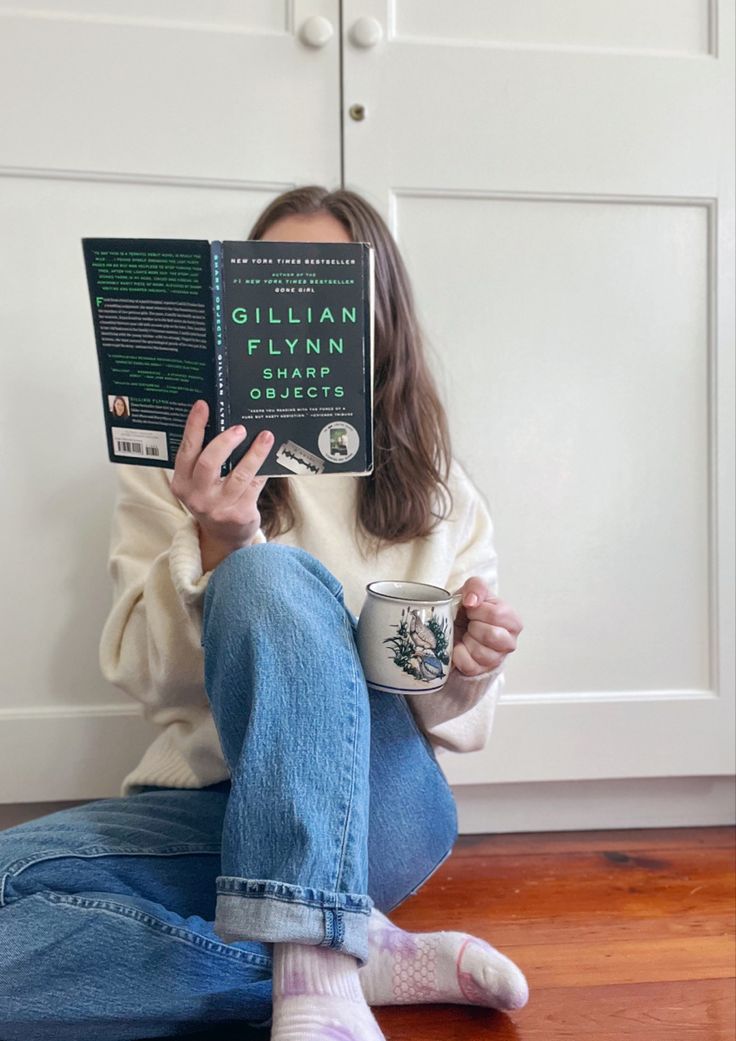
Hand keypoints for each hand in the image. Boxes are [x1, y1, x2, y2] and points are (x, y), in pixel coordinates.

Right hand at [170, 400, 272, 569]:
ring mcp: (218, 507)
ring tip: (265, 436)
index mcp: (182, 484)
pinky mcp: (240, 514)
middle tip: (239, 428)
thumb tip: (223, 422)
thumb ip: (203, 459)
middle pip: (209, 462)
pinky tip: (270, 456)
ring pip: (238, 474)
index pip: (186, 451)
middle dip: (225, 441)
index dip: (194, 426)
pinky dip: (262, 468)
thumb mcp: (198, 483)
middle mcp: (197, 497)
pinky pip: (255, 485)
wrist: (224, 538)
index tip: (203, 405)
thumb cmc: (213, 499)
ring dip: (254, 452)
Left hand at [452, 576, 522, 677]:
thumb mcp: (474, 590)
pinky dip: (458, 654)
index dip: (478, 610)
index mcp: (513, 621)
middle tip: (469, 622)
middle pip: (491, 635)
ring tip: (466, 634)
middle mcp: (509, 642)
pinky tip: (459, 646)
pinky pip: (468, 665)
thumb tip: (471, 601)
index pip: (496, 614)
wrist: (457, 626)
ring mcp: (496, 659)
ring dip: (466, 640)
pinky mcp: (480, 671)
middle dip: (473, 626)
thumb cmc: (470, 609)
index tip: (472, 609)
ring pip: (480, 652)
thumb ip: (476, 586)